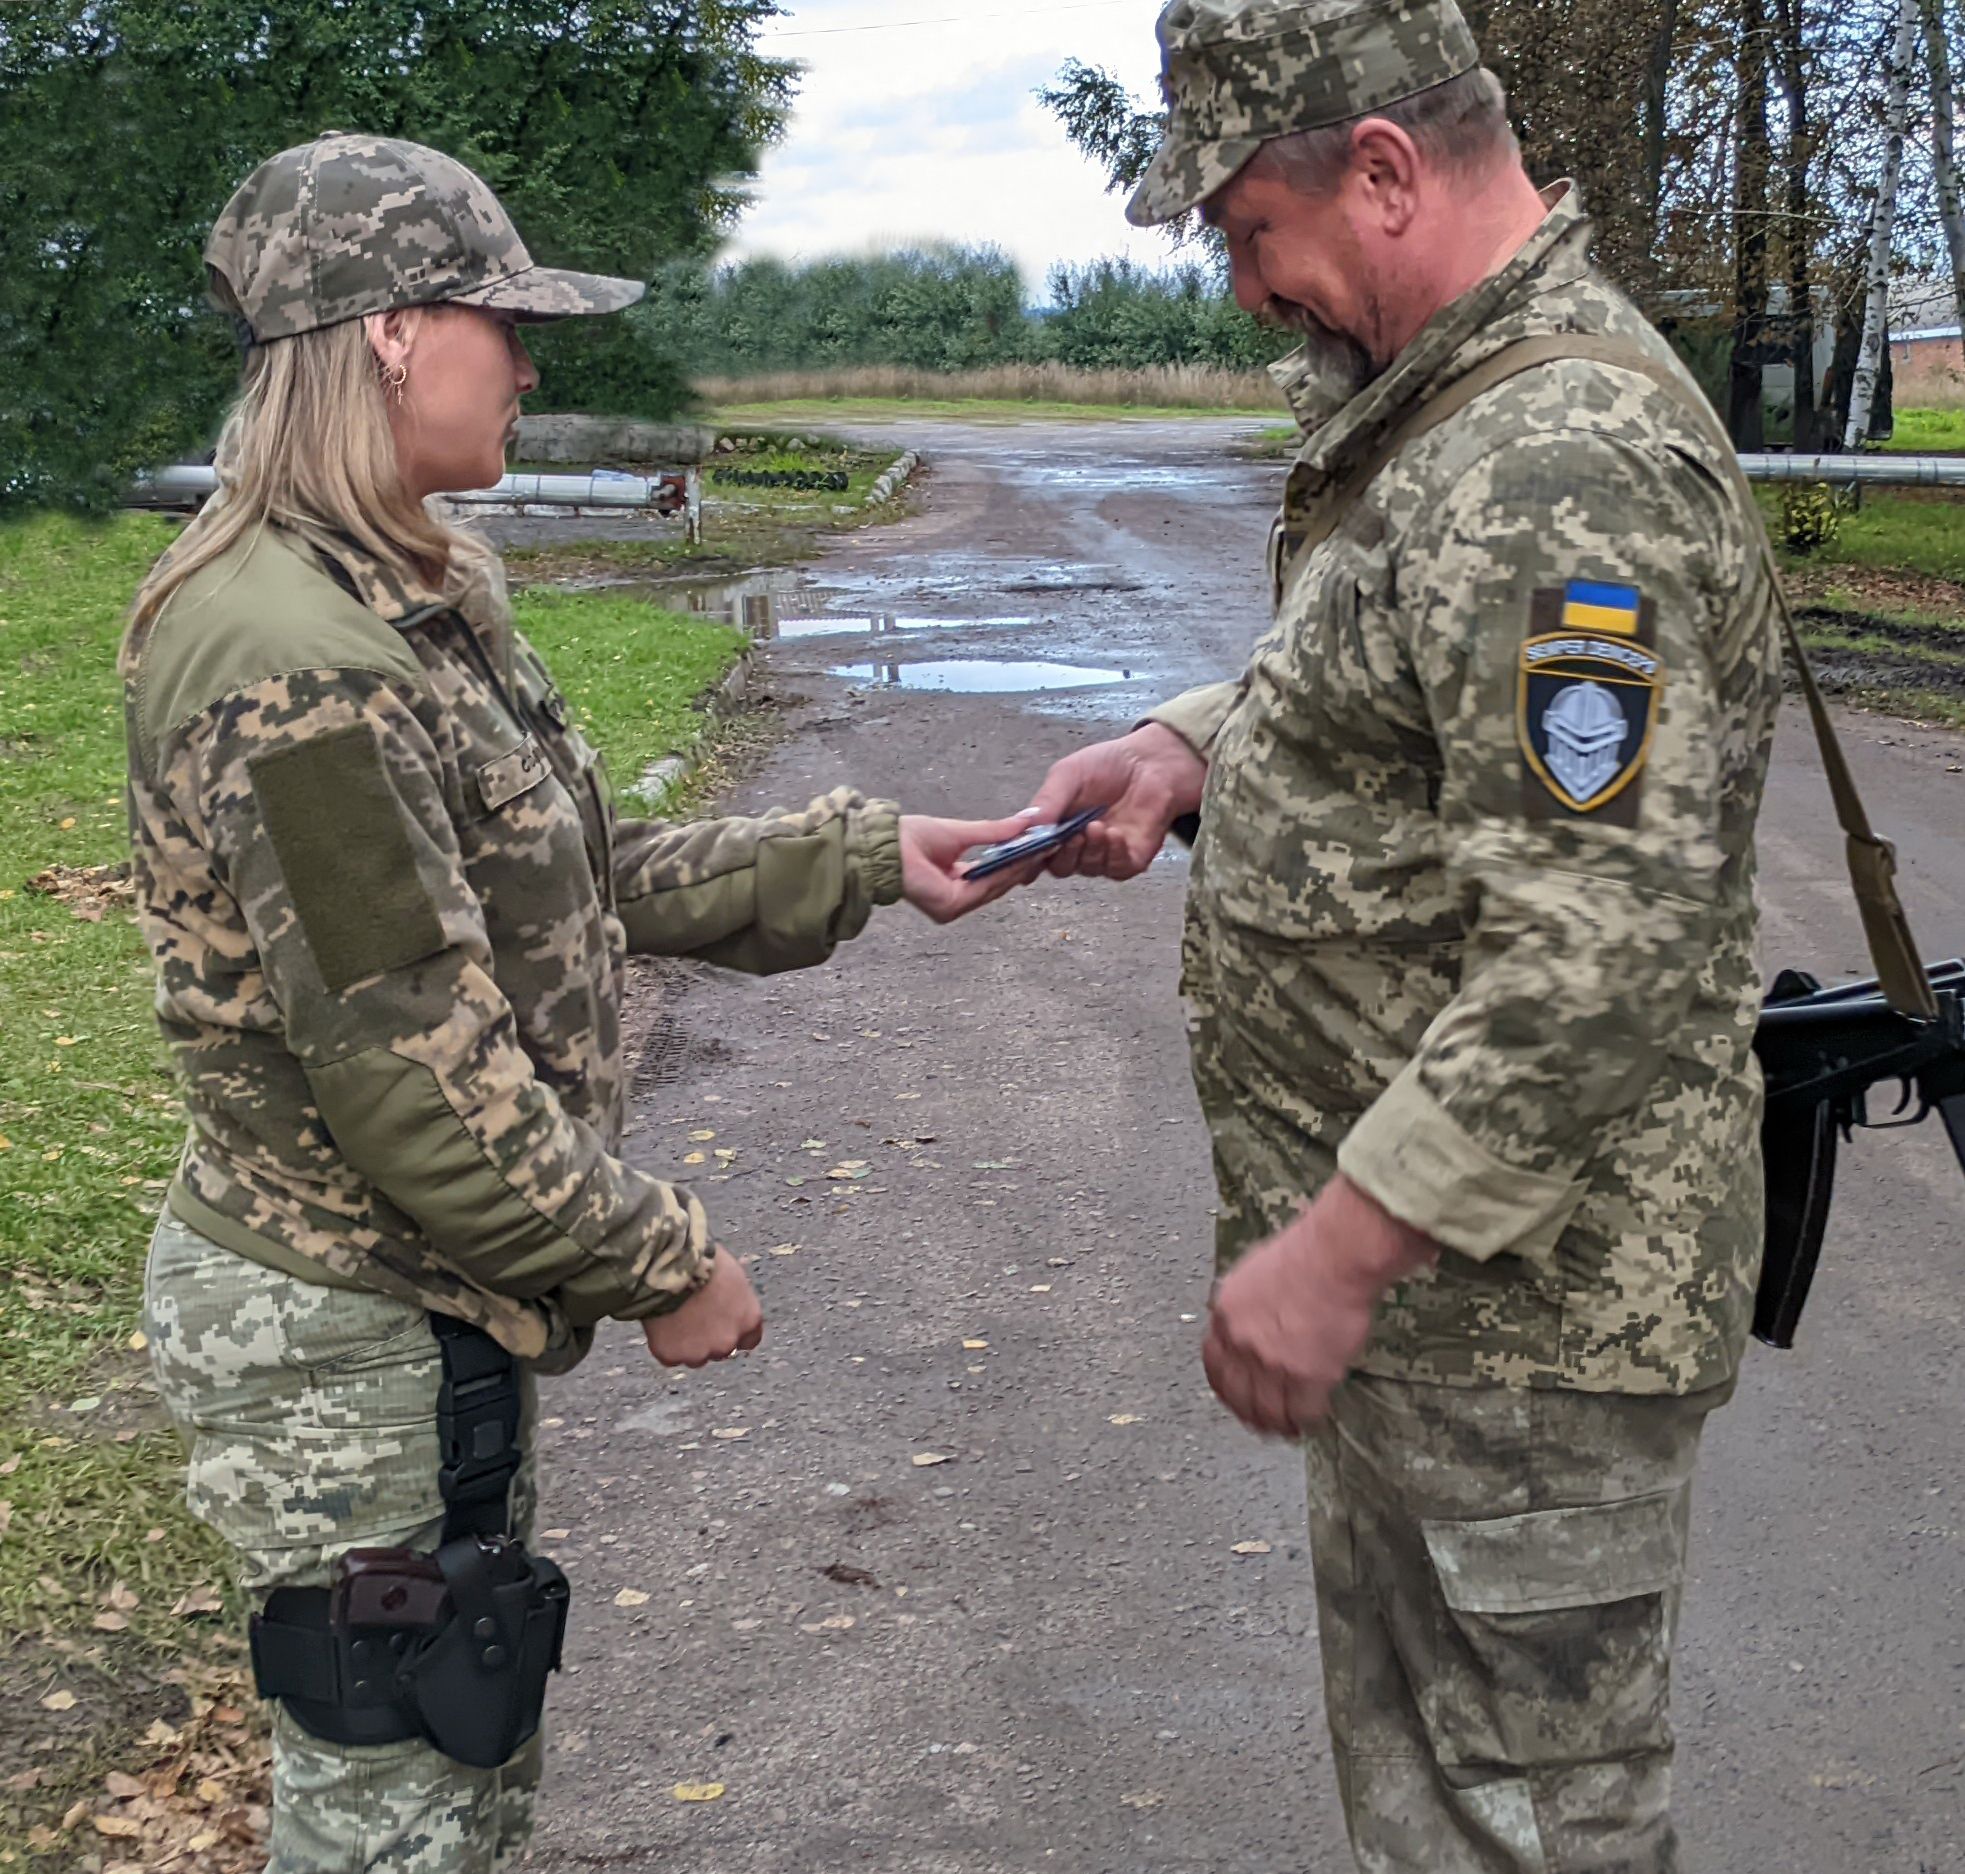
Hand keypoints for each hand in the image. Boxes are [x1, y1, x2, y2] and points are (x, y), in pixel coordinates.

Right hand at [642, 1247, 763, 1367]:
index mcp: (749, 1320)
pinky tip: (660, 1323)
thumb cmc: (704, 1262)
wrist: (669, 1268)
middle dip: (710, 1339)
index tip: (724, 1324)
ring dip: (687, 1344)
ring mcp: (699, 1352)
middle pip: (721, 1350)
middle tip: (693, 1318)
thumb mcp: (733, 1275)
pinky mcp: (671, 1356)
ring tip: (674, 1318)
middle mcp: (728, 1342)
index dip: (735, 1332)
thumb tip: (730, 1299)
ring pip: (695, 1357)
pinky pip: (669, 1356)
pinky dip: (665, 1344)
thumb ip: (735, 1299)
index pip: (750, 1339)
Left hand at [899, 812, 1047, 923]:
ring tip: (1039, 848)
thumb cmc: (911, 837)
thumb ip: (994, 832)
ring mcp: (954, 906)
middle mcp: (956, 899)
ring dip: (1019, 868)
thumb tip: (1026, 821)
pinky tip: (1020, 857)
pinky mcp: (951, 905)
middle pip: (999, 883)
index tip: (1040, 845)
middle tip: (1048, 845)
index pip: (994, 875)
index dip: (1018, 861)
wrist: (886, 843)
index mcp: (957, 882)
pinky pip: (985, 887)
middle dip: (1024, 865)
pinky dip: (1004, 872)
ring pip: (996, 887)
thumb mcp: (962, 832)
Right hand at [1026, 723, 1206, 881]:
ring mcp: (1104, 854)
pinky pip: (1117, 869)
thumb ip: (1047, 801)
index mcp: (1055, 826)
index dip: (1026, 856)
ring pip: (1087, 868)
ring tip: (1096, 826)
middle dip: (1062, 854)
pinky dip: (1114, 854)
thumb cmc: (1109, 764)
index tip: (1027, 847)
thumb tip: (1026, 827)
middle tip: (1068, 837)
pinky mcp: (1130, 859)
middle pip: (1058, 866)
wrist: (1152, 762)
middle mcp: (1077, 845)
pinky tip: (1115, 834)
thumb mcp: (1068, 774)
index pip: (1033, 853)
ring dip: (1090, 850)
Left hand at [1201, 1177, 1437, 1436]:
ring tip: (1287, 1428)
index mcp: (1225, 1315)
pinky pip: (1302, 1413)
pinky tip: (1310, 1420)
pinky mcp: (1307, 1376)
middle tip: (1260, 1421)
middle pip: (1237, 1394)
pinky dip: (1306, 1420)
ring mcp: (1272, 1363)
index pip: (1214, 1365)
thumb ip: (1243, 1306)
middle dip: (1248, 1412)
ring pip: (1267, 1410)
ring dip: (1276, 1423)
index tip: (1234, 1396)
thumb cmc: (1304, 1253)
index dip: (1226, 1386)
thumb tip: (1246, 1322)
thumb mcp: (1252, 1273)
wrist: (1335, 1257)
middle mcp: (1242, 1343)